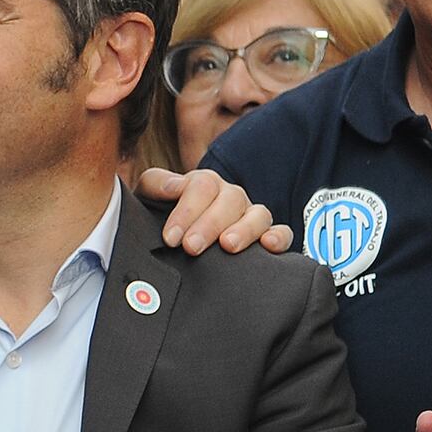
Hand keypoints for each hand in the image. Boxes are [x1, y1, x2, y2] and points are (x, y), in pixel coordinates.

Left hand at [135, 165, 291, 253]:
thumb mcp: (149, 198)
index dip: (186, 211)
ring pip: (259, 214)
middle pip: (230, 199)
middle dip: (209, 224)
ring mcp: (251, 216)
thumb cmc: (161, 219)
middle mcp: (231, 197)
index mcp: (205, 184)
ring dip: (244, 229)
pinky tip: (268, 246)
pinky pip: (282, 233)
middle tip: (191, 248)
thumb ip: (156, 184)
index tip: (170, 238)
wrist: (173, 244)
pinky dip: (279, 237)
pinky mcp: (266, 237)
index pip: (202, 186)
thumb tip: (173, 187)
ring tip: (228, 246)